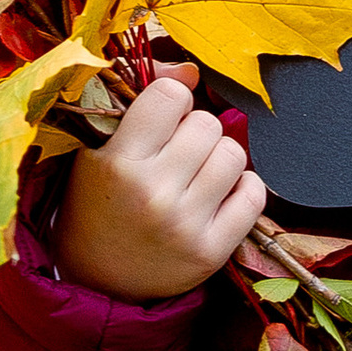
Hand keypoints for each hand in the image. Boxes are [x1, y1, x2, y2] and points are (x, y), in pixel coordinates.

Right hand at [54, 71, 265, 298]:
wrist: (97, 281)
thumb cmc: (98, 205)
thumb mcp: (98, 149)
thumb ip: (141, 101)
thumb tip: (191, 69)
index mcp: (117, 162)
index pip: (171, 95)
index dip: (171, 101)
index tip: (162, 119)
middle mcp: (152, 193)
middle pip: (207, 123)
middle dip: (195, 132)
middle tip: (177, 154)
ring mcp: (184, 225)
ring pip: (233, 154)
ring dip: (219, 159)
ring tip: (196, 175)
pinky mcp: (211, 252)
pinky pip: (254, 194)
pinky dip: (242, 189)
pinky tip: (218, 196)